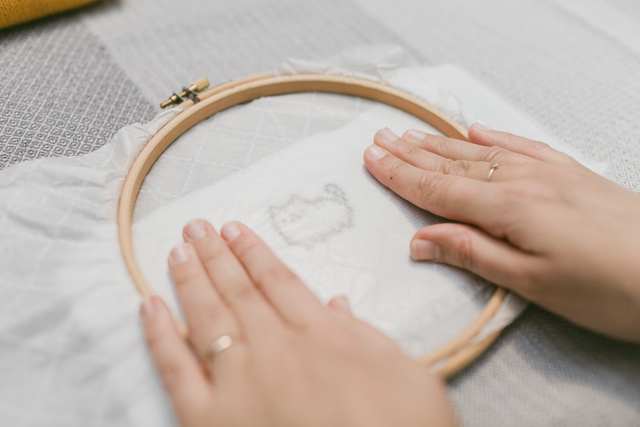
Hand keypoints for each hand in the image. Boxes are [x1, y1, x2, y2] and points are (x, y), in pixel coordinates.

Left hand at [140, 221, 455, 426]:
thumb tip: (337, 305)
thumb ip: (368, 337)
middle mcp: (276, 351)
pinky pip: (175, 368)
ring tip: (178, 250)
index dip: (253, 252)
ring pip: (207, 317)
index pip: (278, 281)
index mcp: (323, 337)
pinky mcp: (210, 420)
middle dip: (215, 255)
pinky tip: (149, 307)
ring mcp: (239, 384)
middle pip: (238, 291)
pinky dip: (159, 335)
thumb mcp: (410, 377)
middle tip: (197, 227)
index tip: (236, 230)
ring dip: (190, 279)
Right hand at [364, 125, 639, 341]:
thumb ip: (474, 254)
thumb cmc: (610, 288)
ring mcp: (549, 172)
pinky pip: (521, 146)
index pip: (438, 189)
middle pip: (453, 164)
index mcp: (509, 208)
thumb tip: (421, 240)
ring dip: (440, 144)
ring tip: (411, 135)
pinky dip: (493, 138)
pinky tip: (475, 130)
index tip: (373, 159)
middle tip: (380, 140)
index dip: (401, 175)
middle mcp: (525, 181)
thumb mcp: (533, 282)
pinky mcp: (570, 174)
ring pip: (480, 153)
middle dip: (411, 153)